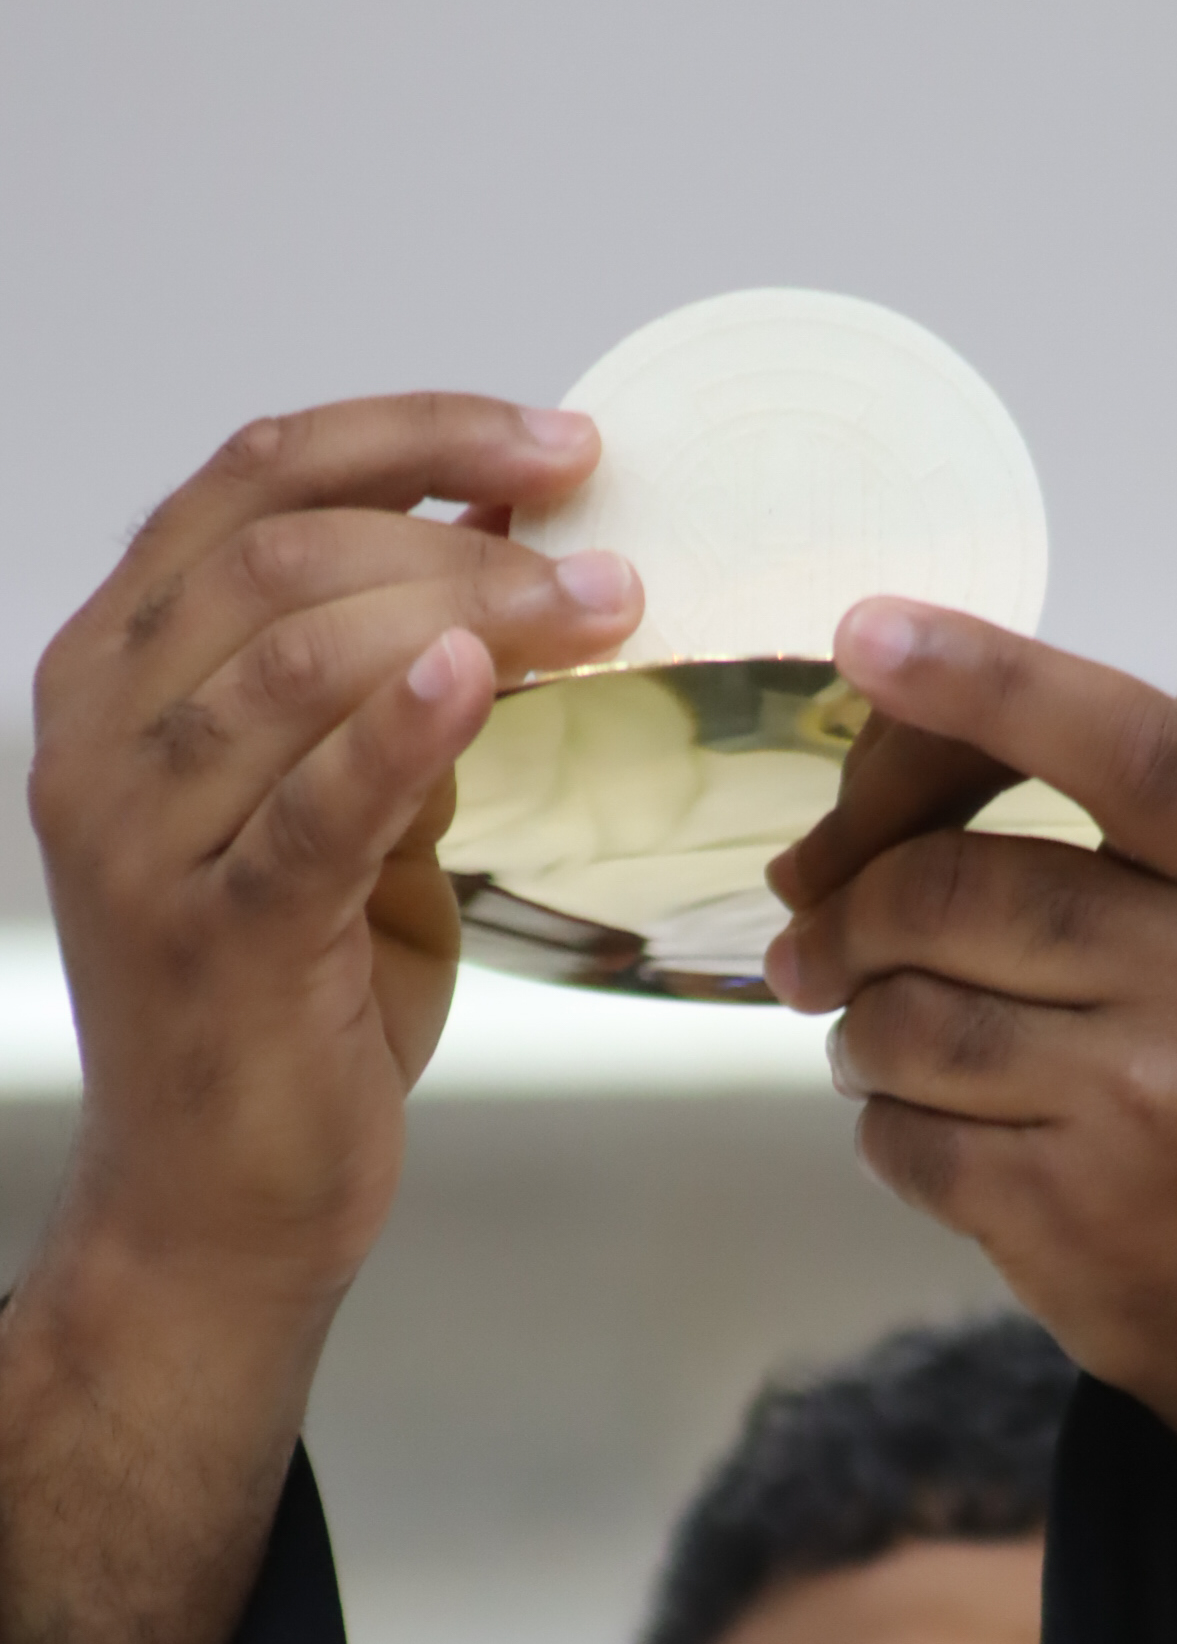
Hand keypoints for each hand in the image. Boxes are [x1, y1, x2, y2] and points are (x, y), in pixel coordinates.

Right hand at [29, 392, 642, 1316]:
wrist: (220, 1205)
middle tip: (609, 558)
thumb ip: (383, 689)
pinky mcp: (214, 939)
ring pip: (293, 650)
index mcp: (120, 671)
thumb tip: (508, 556)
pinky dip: (397, 727)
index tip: (558, 447)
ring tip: (602, 610)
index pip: (249, 482)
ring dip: (469, 607)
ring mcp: (140, 837)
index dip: (412, 438)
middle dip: (464, 528)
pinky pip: (310, 806)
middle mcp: (101, 732)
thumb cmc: (289, 1005)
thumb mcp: (338, 812)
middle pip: (279, 549)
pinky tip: (483, 677)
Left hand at [765, 602, 1176, 1527]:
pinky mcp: (1066, 1219)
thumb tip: (1062, 700)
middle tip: (812, 911)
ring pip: (902, 1016)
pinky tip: (917, 1108)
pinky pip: (897, 1136)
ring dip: (851, 1009)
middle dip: (852, 896)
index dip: (984, 680)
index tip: (864, 632)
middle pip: (955, 889)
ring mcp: (1142, 1113)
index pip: (1125, 745)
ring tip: (867, 1014)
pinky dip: (878, 1114)